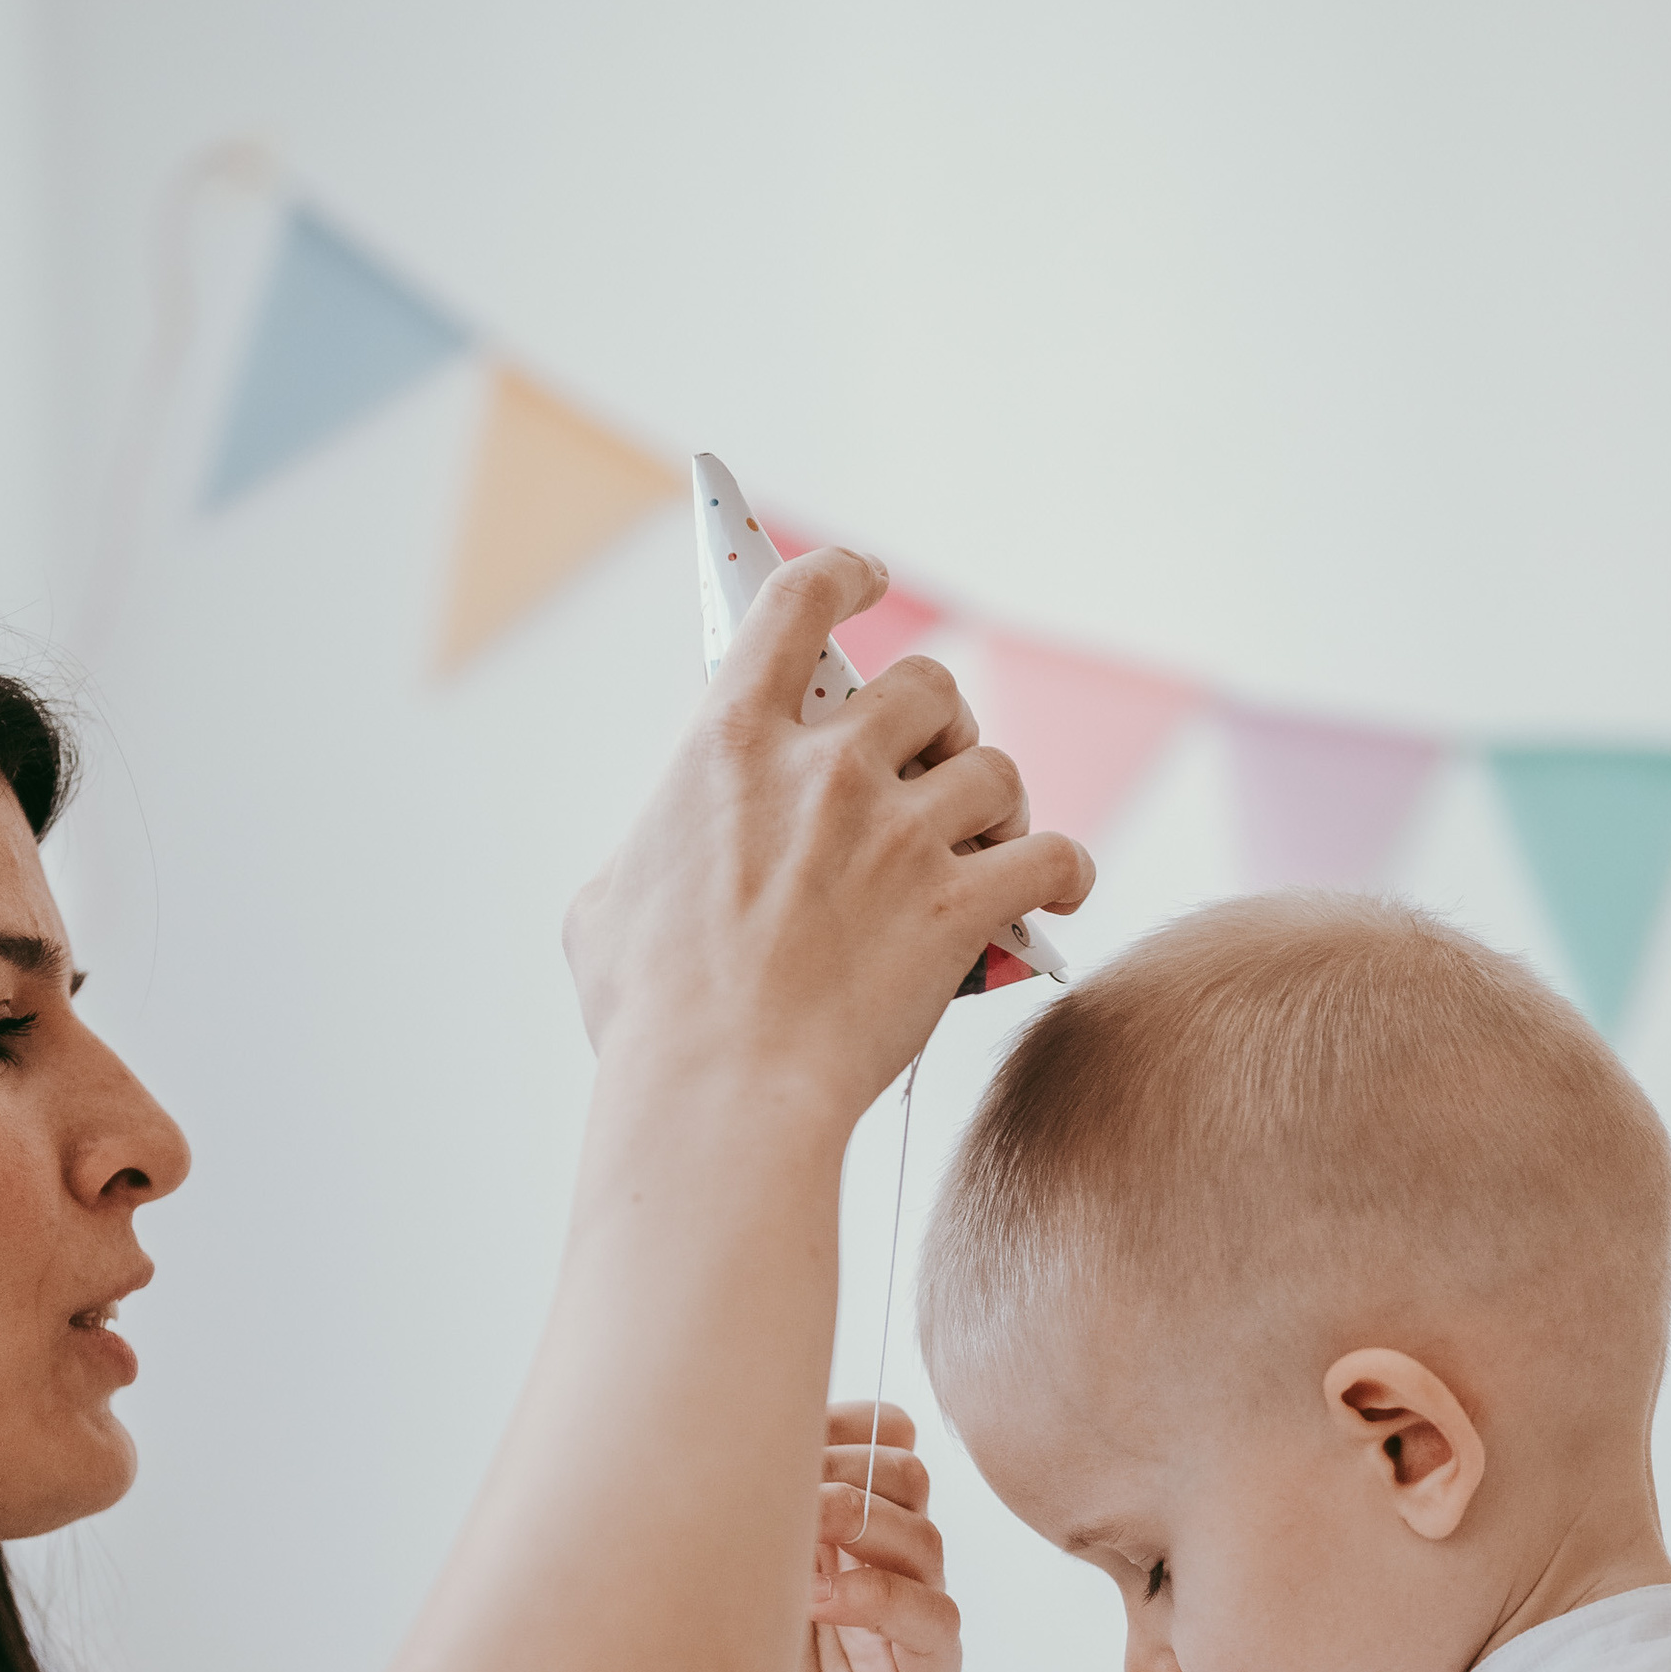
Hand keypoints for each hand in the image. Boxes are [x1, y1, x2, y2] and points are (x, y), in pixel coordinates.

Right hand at [564, 547, 1090, 1122]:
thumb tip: (665, 856)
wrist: (720, 1094)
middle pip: (926, 686)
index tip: (863, 579)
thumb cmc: (650, 1016)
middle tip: (933, 766)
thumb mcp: (605, 906)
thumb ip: (652, 850)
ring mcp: (899, 834)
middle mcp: (826, 768)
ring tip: (989, 843)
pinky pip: (1054, 857)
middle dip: (939, 721)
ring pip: (993, 769)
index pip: (796, 604)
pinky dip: (1065, 874)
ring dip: (998, 803)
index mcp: (728, 745)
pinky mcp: (960, 905)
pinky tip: (1057, 892)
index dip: (841, 577)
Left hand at [769, 1405, 961, 1671]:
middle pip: (908, 1481)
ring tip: (796, 1543)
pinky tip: (818, 1601)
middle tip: (791, 1484)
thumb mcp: (718, 1566)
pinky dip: (878, 1597)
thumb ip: (747, 1504)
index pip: (882, 1445)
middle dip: (852, 1469)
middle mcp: (884, 1572)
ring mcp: (908, 1634)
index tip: (791, 1426)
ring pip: (923, 1540)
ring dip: (860, 1526)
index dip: (849, 1425)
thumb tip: (744, 1421)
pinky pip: (935, 1620)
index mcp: (843, 1532)